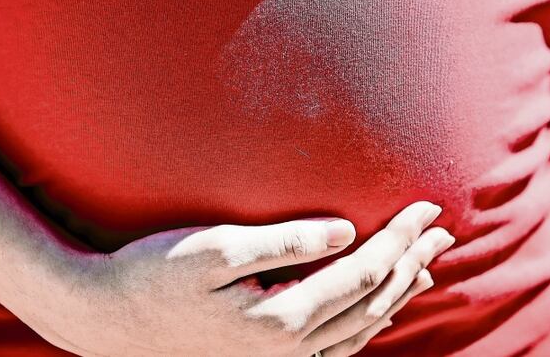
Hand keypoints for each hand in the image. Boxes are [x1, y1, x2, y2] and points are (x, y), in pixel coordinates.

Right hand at [35, 201, 453, 355]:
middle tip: (443, 231)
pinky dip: (366, 325)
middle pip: (372, 302)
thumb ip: (285, 242)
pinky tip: (374, 311)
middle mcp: (289, 352)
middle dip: (410, 263)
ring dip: (396, 295)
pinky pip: (336, 349)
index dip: (400, 237)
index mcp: (281, 320)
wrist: (106, 320)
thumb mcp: (215, 249)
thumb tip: (345, 230)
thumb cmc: (153, 275)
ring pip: (360, 330)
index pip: (363, 271)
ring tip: (425, 269)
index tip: (427, 207)